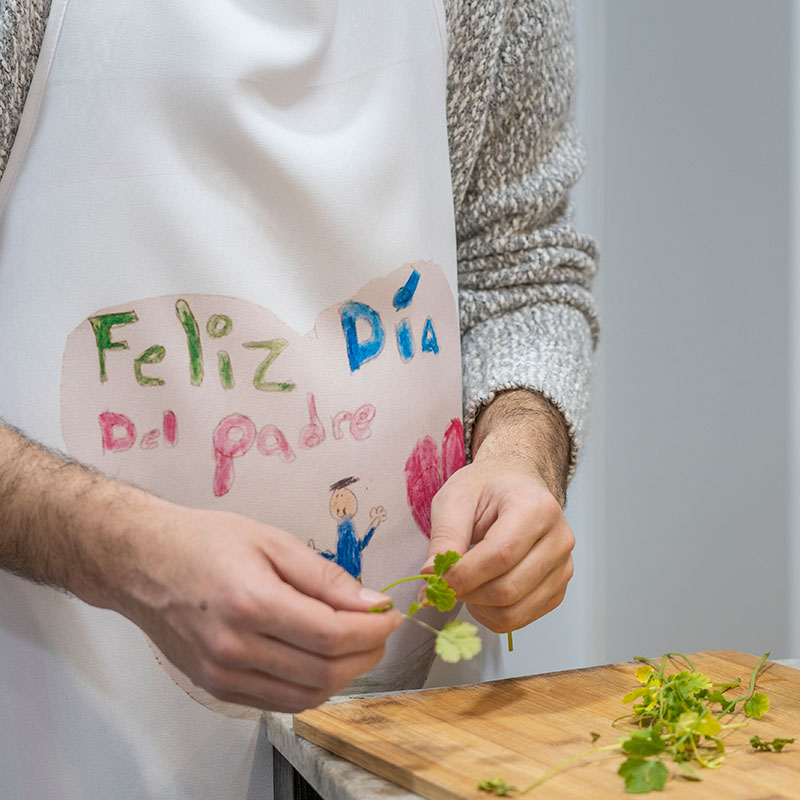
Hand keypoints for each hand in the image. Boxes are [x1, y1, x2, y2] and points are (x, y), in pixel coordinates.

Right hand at [108, 499, 402, 712]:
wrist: (143, 562)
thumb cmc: (205, 541)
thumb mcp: (272, 540)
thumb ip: (325, 576)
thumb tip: (371, 603)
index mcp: (250, 603)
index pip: (330, 635)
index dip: (372, 630)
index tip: (391, 615)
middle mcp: (234, 648)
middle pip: (323, 671)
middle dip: (366, 654)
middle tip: (381, 629)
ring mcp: (222, 675)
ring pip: (305, 695)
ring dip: (344, 675)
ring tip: (358, 644)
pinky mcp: (217, 687)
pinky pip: (279, 702)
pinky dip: (312, 687)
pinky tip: (324, 660)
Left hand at [421, 389, 574, 632]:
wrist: (515, 484)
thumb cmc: (486, 488)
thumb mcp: (456, 499)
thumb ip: (445, 537)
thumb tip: (430, 577)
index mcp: (536, 508)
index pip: (500, 555)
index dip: (463, 575)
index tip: (432, 580)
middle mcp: (559, 539)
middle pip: (508, 589)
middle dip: (467, 593)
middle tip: (443, 581)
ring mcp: (563, 566)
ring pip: (514, 611)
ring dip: (477, 607)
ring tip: (462, 583)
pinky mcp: (558, 588)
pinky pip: (521, 618)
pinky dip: (492, 614)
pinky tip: (481, 591)